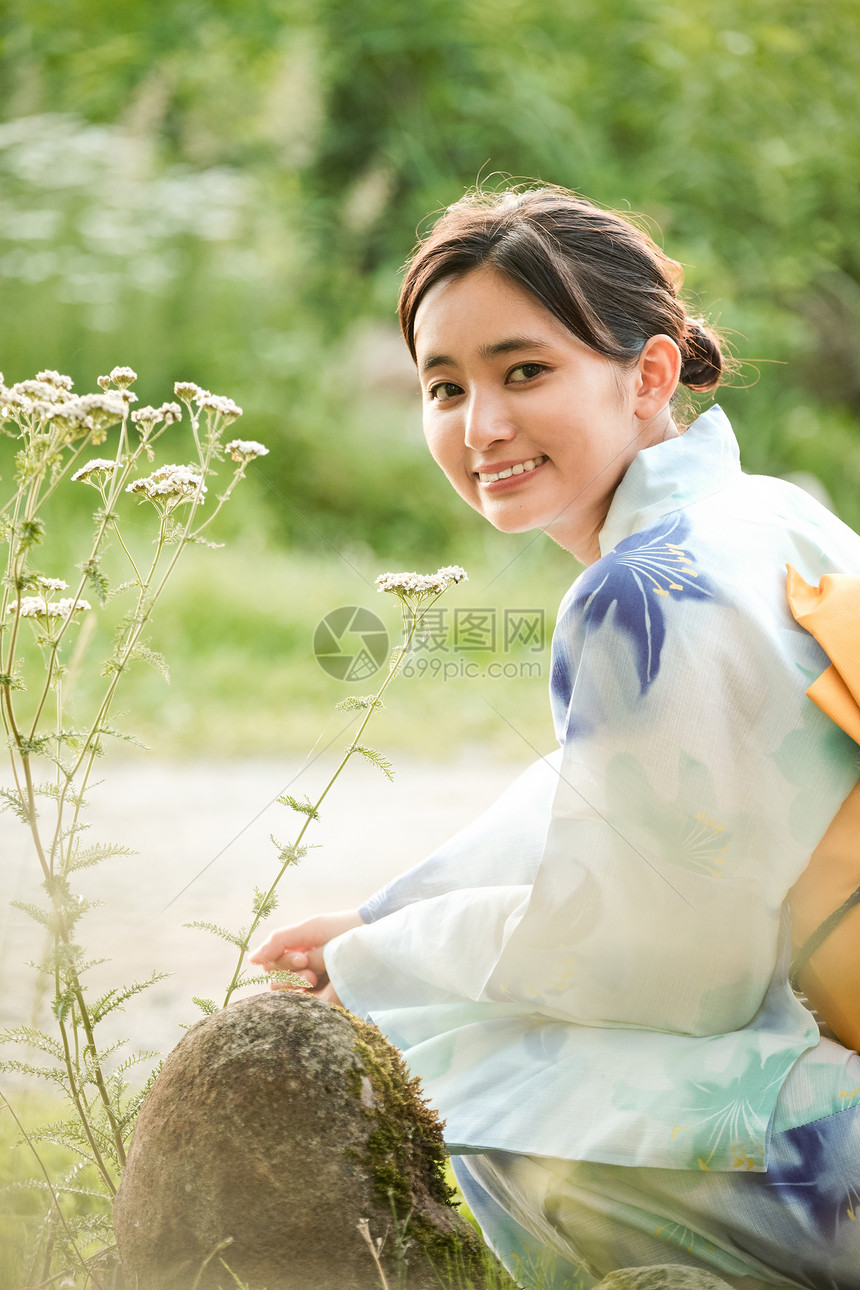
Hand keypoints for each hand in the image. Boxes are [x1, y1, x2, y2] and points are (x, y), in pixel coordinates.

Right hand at [249, 909, 363, 1005]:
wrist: (374, 938)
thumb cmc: (343, 929)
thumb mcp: (309, 930)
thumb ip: (278, 941)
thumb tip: (250, 959)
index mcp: (297, 954)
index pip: (272, 966)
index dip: (282, 964)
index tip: (302, 958)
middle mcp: (303, 972)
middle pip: (276, 984)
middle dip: (290, 976)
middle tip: (311, 971)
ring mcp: (315, 990)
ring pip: (287, 998)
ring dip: (298, 988)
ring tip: (317, 979)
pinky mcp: (327, 1004)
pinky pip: (304, 1010)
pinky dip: (307, 1002)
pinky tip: (319, 992)